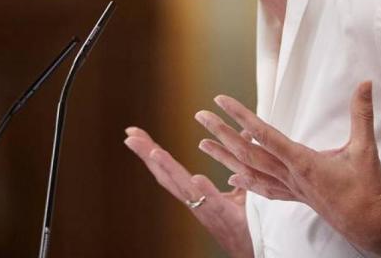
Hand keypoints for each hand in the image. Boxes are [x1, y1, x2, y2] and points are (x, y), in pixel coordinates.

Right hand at [123, 126, 253, 257]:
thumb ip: (236, 162)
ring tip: (153, 151)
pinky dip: (204, 190)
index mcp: (192, 192)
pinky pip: (213, 202)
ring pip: (183, 187)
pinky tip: (196, 178)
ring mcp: (206, 208)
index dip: (149, 151)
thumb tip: (243, 134)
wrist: (249, 249)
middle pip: (166, 175)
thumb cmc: (240, 219)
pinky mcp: (226, 215)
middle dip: (147, 155)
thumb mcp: (238, 186)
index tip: (133, 134)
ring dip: (168, 169)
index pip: (168, 169)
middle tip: (130, 137)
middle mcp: (193, 200)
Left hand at [194, 81, 380, 255]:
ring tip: (203, 145)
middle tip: (201, 116)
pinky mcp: (294, 197)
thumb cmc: (366, 188)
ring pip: (249, 171)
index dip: (241, 116)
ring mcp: (289, 188)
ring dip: (224, 157)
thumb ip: (362, 114)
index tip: (221, 101)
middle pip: (247, 152)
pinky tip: (231, 177)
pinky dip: (245, 181)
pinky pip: (262, 188)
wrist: (369, 225)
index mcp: (302, 161)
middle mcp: (289, 175)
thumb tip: (367, 83)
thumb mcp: (365, 148)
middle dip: (222, 133)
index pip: (264, 134)